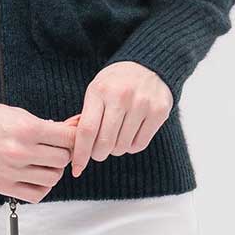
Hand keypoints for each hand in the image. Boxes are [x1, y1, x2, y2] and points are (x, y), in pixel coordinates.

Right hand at [0, 102, 78, 202]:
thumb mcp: (17, 113)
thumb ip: (43, 126)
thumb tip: (68, 133)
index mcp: (27, 129)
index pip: (67, 138)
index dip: (73, 137)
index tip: (71, 137)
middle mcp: (22, 152)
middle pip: (63, 159)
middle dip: (63, 153)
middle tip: (55, 148)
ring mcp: (14, 172)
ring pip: (53, 178)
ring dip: (53, 170)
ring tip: (44, 162)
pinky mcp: (5, 187)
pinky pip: (37, 194)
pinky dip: (42, 187)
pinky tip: (36, 177)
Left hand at [68, 62, 172, 177]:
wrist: (147, 65)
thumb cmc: (115, 83)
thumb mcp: (96, 91)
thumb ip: (87, 117)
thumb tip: (75, 150)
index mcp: (99, 91)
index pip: (87, 130)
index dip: (81, 154)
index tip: (77, 169)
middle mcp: (121, 96)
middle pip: (105, 143)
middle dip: (98, 154)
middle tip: (98, 151)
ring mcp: (142, 103)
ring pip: (122, 146)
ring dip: (116, 149)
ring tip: (116, 137)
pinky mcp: (159, 111)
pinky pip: (140, 144)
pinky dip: (131, 147)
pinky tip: (130, 134)